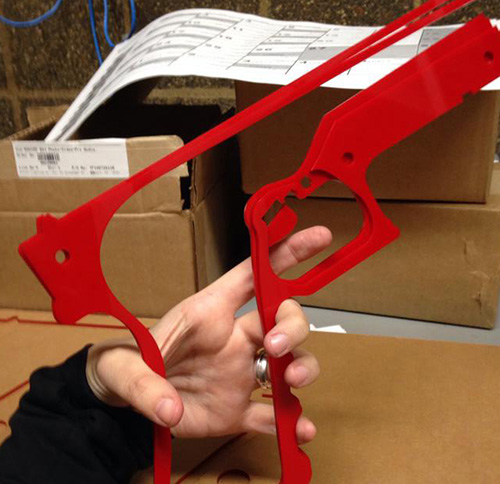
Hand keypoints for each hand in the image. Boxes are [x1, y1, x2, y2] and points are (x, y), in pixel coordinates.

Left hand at [86, 226, 330, 442]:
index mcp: (210, 312)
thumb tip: (169, 410)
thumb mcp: (125, 366)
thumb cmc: (129, 363)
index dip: (286, 253)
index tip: (320, 236)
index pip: (254, 275)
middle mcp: (234, 338)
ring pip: (288, 362)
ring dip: (301, 368)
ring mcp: (239, 373)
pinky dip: (291, 423)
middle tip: (276, 346)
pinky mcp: (236, 409)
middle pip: (282, 318)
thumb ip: (144, 384)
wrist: (123, 401)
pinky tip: (303, 432)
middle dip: (292, 326)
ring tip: (294, 382)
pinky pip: (272, 415)